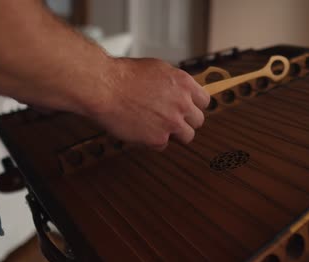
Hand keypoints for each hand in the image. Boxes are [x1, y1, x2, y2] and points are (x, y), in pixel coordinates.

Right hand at [89, 57, 209, 150]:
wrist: (104, 86)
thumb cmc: (123, 75)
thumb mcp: (158, 69)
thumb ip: (175, 84)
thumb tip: (184, 93)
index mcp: (184, 83)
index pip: (204, 101)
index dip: (194, 106)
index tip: (187, 109)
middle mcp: (182, 103)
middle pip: (198, 120)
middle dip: (186, 120)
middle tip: (171, 119)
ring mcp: (172, 122)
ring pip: (187, 136)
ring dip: (174, 134)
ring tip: (157, 127)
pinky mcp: (158, 138)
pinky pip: (164, 145)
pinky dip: (153, 140)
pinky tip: (141, 129)